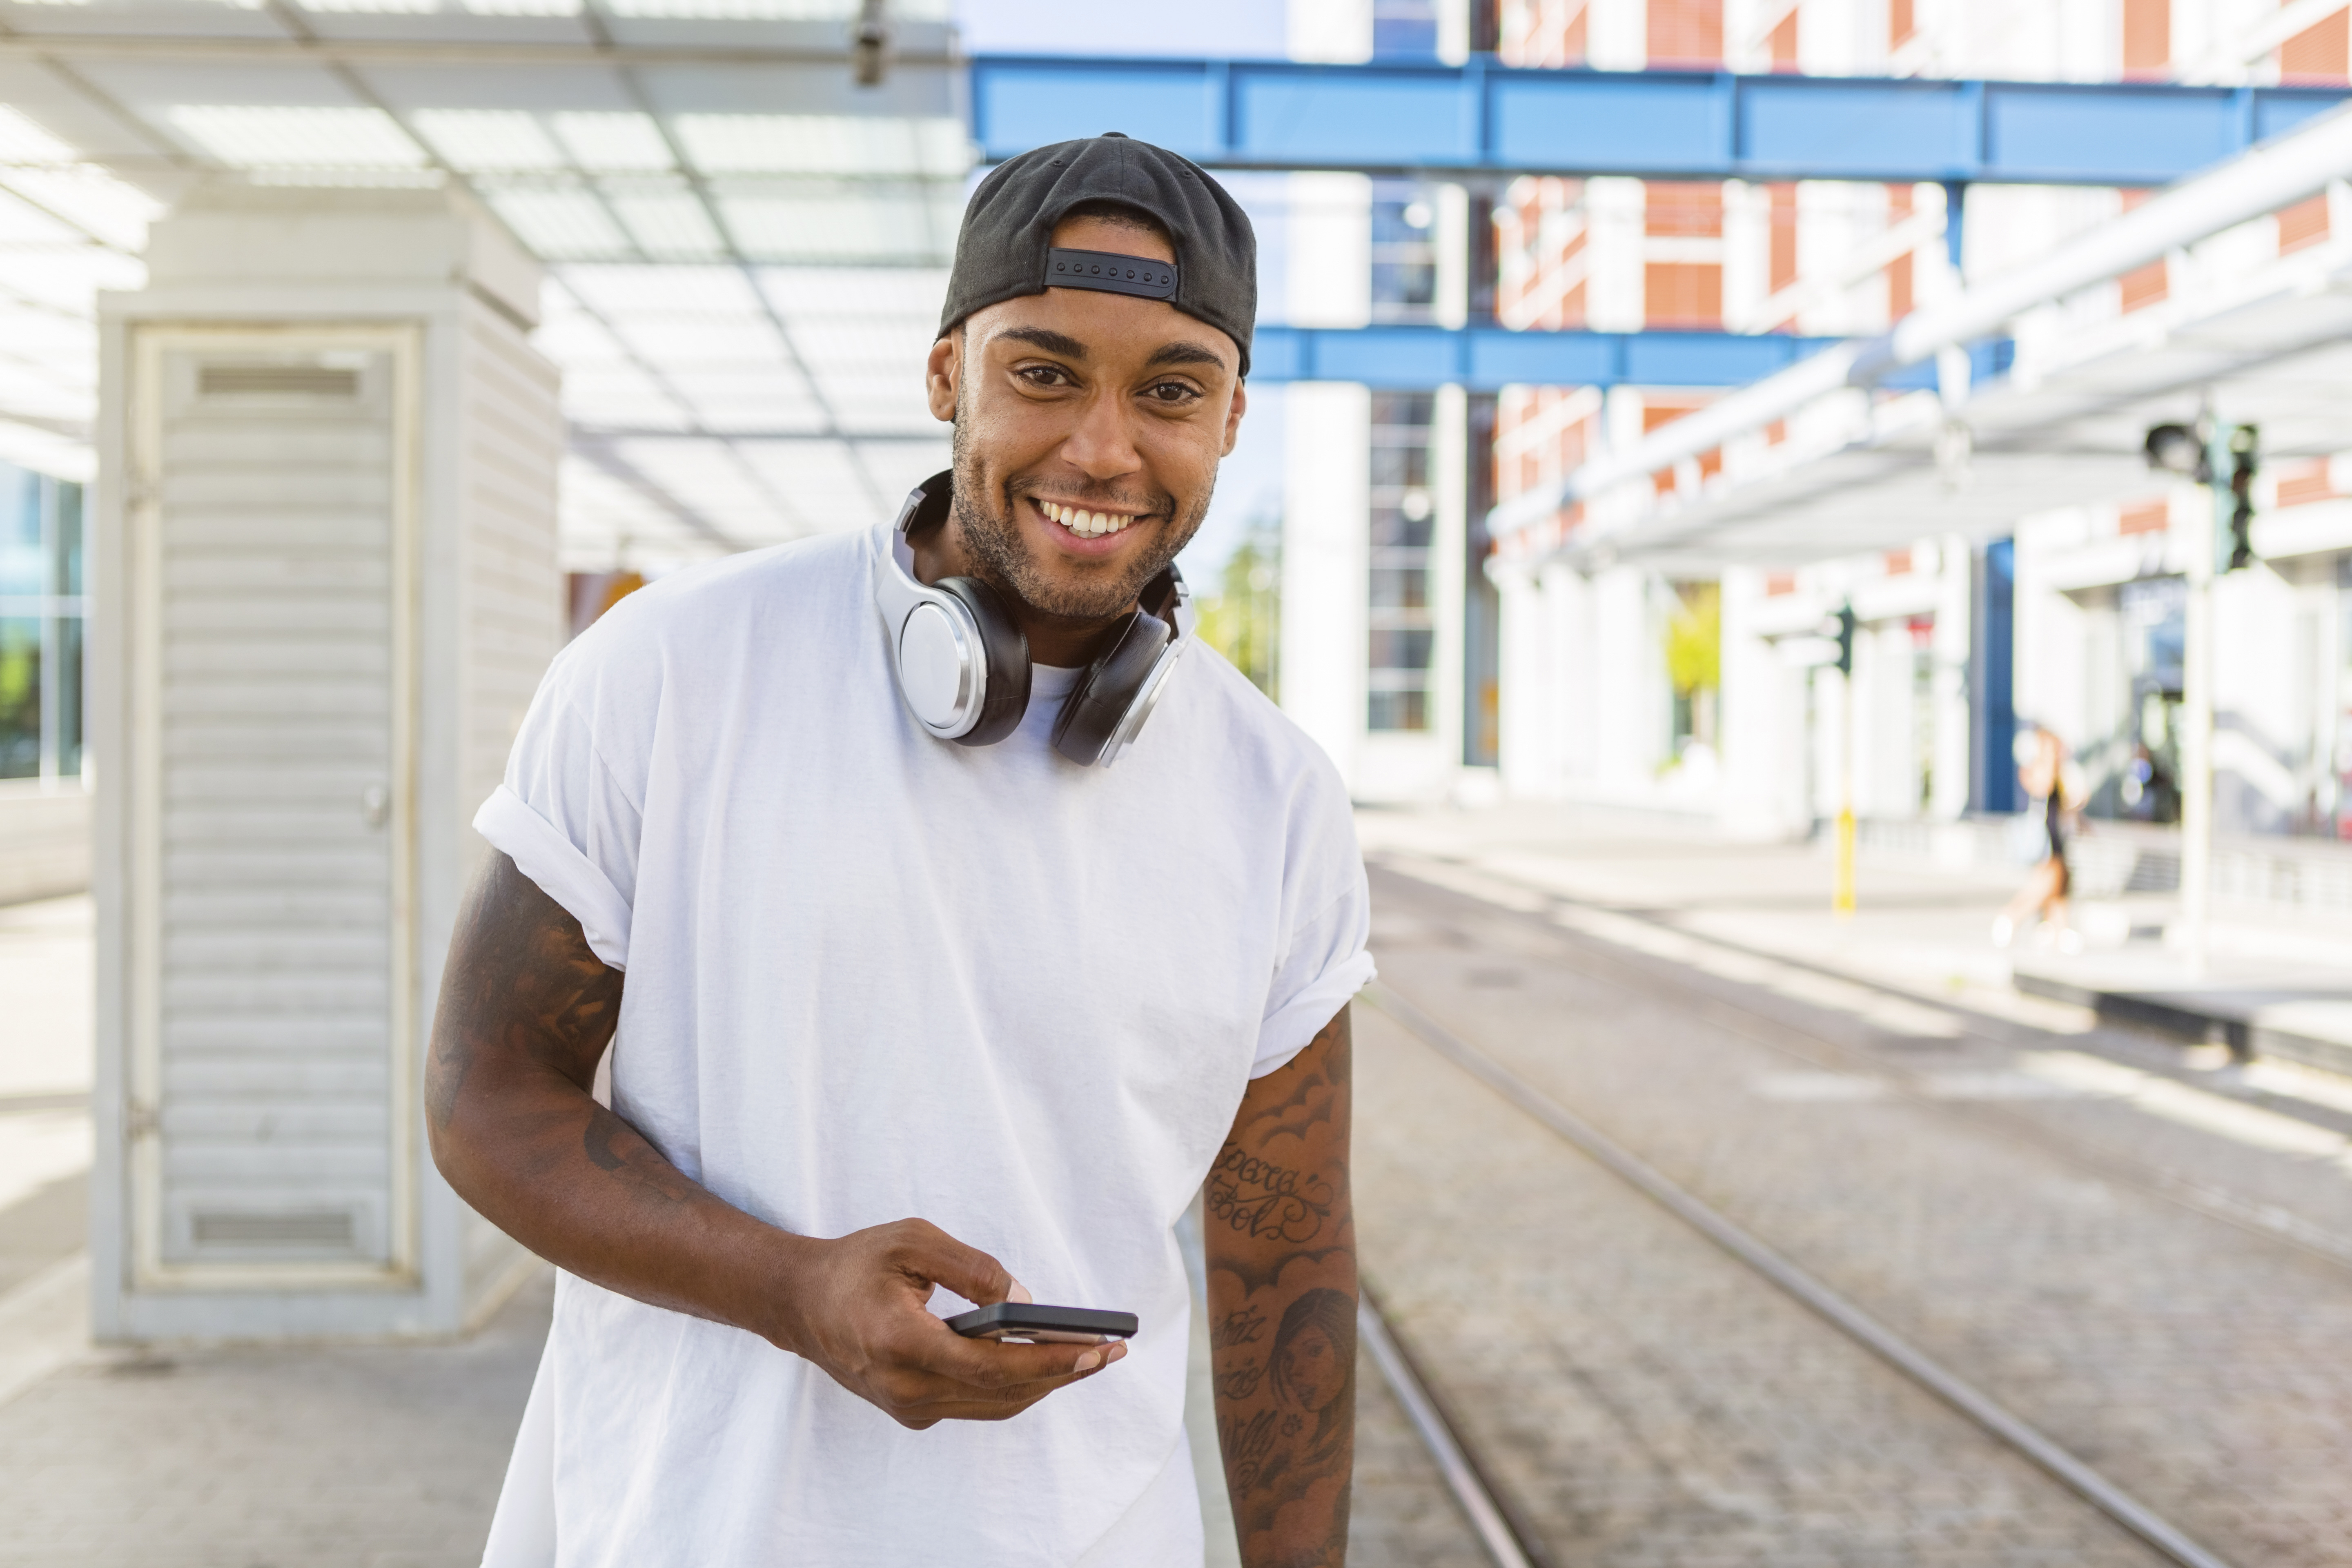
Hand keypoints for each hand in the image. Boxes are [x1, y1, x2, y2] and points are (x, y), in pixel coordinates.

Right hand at [774, 1218, 1126, 1428]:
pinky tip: (1045, 1363)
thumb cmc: (854, 1264)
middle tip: (1112, 1350)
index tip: (1096, 1348)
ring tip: (1091, 1355)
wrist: (798, 1304)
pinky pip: (976, 1402)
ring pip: (994, 1404)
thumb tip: (1023, 1299)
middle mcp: (905, 1388)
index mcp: (901, 1344)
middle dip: (1063, 1372)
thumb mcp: (911, 1240)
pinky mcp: (911, 1410)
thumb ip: (970, 1267)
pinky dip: (1014, 1386)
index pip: (992, 1366)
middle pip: (1003, 1392)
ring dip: (1045, 1383)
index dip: (1050, 1361)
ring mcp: (907, 1407)